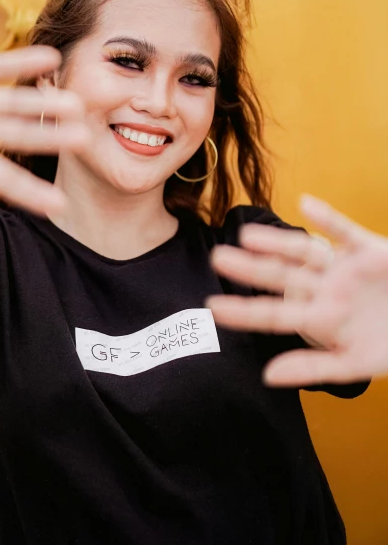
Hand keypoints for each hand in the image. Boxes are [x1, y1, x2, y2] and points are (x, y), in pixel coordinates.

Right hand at [0, 47, 88, 243]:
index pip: (4, 178)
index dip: (31, 192)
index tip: (61, 206)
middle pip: (20, 135)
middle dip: (50, 138)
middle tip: (84, 141)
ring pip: (15, 100)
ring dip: (43, 101)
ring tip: (76, 103)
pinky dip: (21, 62)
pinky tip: (50, 59)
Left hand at [207, 196, 387, 385]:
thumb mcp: (354, 364)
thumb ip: (312, 367)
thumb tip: (268, 376)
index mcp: (319, 318)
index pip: (274, 314)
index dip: (244, 311)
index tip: (212, 306)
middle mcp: (324, 289)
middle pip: (281, 276)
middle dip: (250, 269)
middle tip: (217, 259)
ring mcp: (344, 267)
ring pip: (305, 251)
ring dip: (278, 241)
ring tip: (247, 235)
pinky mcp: (368, 248)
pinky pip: (345, 230)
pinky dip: (328, 217)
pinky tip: (306, 204)